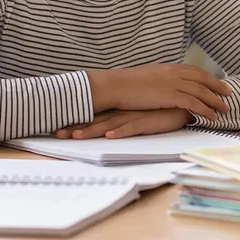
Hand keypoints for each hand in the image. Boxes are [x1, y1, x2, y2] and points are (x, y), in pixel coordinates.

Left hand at [57, 108, 192, 139]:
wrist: (183, 102)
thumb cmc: (159, 109)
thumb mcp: (138, 112)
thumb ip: (123, 116)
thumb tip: (106, 124)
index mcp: (119, 110)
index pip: (93, 117)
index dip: (75, 122)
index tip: (56, 128)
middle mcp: (123, 112)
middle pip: (95, 121)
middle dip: (75, 128)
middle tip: (56, 134)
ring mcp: (134, 116)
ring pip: (109, 124)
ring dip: (92, 130)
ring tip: (76, 136)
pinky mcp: (148, 121)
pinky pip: (132, 127)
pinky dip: (120, 132)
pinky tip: (110, 136)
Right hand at [87, 64, 233, 121]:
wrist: (116, 85)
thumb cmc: (127, 84)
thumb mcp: (148, 77)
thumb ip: (161, 79)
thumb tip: (166, 85)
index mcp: (169, 67)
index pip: (195, 71)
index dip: (209, 77)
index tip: (219, 83)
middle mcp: (174, 73)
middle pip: (203, 79)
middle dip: (218, 87)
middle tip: (230, 94)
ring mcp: (173, 83)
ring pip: (202, 92)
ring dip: (215, 101)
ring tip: (225, 109)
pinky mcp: (170, 96)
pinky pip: (193, 103)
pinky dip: (205, 110)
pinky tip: (212, 117)